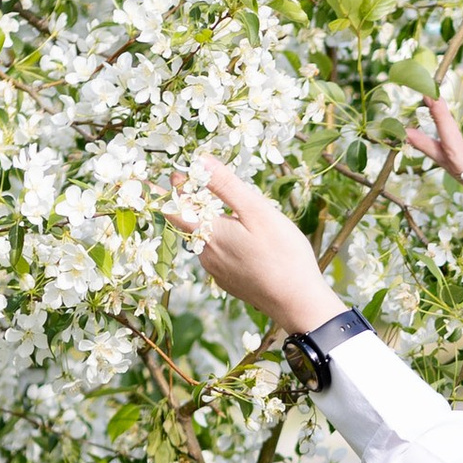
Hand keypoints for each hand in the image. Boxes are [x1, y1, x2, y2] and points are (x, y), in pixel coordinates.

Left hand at [163, 158, 342, 334]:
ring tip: (225, 211)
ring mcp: (217, 271)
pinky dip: (224, 242)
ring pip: (207, 240)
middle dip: (191, 203)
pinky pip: (220, 255)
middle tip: (194, 184)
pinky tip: (243, 240)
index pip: (174, 208)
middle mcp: (206, 254)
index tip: (164, 175)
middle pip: (191, 223)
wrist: (298, 302)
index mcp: (208, 233)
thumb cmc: (282, 254)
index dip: (167, 190)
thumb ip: (225, 185)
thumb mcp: (256, 210)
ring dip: (211, 224)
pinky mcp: (230, 282)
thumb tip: (199, 160)